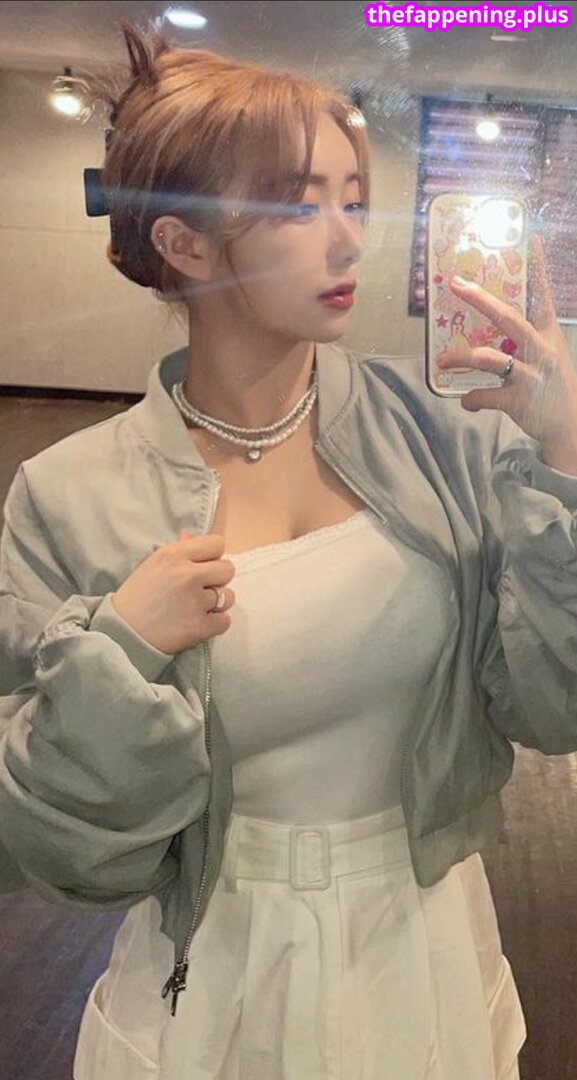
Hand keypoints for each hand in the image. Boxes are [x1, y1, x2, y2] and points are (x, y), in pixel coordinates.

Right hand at [111, 531, 235, 654]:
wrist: (121, 633)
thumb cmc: (137, 597)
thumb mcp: (151, 566)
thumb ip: (176, 550)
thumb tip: (190, 536)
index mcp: (173, 555)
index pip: (217, 544)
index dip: (212, 556)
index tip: (203, 567)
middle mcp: (187, 575)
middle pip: (228, 569)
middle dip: (218, 579)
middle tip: (200, 589)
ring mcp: (195, 601)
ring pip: (228, 596)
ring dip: (216, 603)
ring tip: (196, 608)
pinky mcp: (199, 626)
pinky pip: (225, 621)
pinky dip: (214, 624)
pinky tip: (197, 622)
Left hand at [437, 237, 576, 473]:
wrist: (567, 425)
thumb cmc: (551, 384)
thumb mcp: (548, 354)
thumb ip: (525, 336)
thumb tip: (491, 322)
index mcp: (548, 335)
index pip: (543, 296)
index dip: (538, 268)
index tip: (530, 239)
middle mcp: (541, 351)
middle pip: (510, 319)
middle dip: (482, 301)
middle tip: (458, 285)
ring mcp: (530, 376)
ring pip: (495, 360)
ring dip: (467, 358)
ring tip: (445, 361)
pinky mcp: (519, 401)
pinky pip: (486, 396)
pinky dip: (471, 399)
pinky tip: (466, 400)